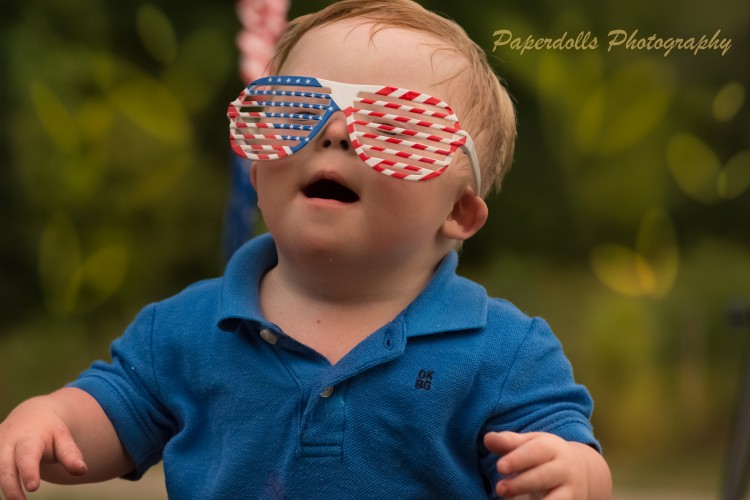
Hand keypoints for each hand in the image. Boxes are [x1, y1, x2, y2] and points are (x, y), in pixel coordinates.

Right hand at [0, 397, 87, 499]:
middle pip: (5, 466)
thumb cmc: (50, 432)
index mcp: (29, 437)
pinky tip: (10, 490)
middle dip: (11, 486)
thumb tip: (82, 470)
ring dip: (4, 486)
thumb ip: (70, 454)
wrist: (32, 416)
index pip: (27, 455)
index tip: (33, 487)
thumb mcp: (63, 438)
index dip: (29, 471)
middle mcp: (7, 441)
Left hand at [484, 431, 607, 499]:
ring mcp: (570, 488)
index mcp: (551, 447)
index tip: (500, 466)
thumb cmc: (545, 456)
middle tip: (499, 488)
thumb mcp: (530, 444)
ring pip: (555, 498)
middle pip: (543, 476)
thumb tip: (487, 438)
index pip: (534, 451)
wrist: (582, 471)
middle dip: (521, 483)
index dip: (517, 459)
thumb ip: (508, 442)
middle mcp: (564, 467)